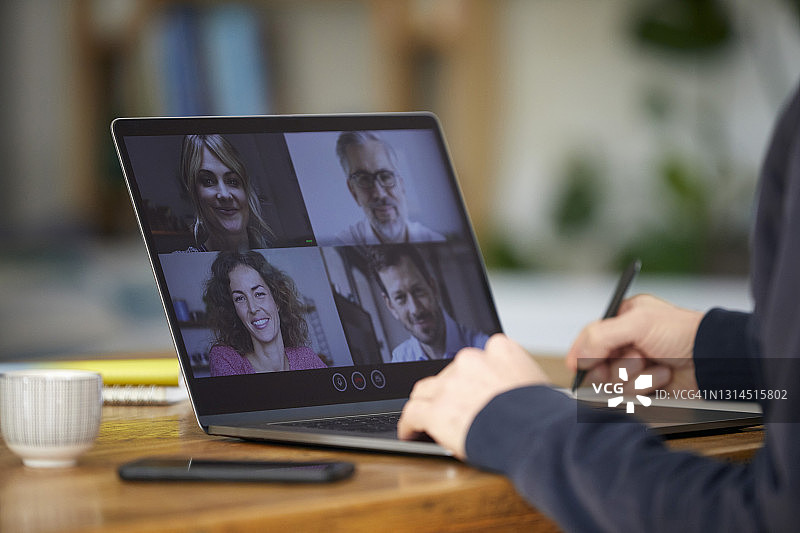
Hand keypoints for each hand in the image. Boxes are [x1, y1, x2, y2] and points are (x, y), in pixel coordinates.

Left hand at [397, 333, 549, 458]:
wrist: (538, 435)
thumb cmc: (545, 417)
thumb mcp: (538, 384)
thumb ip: (517, 379)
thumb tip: (513, 393)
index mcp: (499, 350)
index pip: (476, 359)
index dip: (470, 376)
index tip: (469, 388)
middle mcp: (472, 361)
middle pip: (449, 374)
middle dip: (449, 391)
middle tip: (452, 409)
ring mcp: (451, 384)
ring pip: (426, 390)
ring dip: (426, 404)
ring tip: (423, 419)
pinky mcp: (436, 410)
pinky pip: (413, 413)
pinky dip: (409, 424)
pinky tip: (410, 432)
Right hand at [566, 294, 702, 393]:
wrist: (714, 360)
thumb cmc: (682, 332)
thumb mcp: (637, 323)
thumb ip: (600, 335)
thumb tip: (577, 357)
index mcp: (624, 319)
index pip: (590, 337)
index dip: (582, 353)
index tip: (578, 366)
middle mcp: (628, 342)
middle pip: (598, 364)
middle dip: (615, 365)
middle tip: (632, 360)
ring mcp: (637, 365)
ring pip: (613, 381)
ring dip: (633, 376)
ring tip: (654, 365)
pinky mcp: (647, 386)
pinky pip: (630, 395)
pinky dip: (645, 386)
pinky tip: (663, 376)